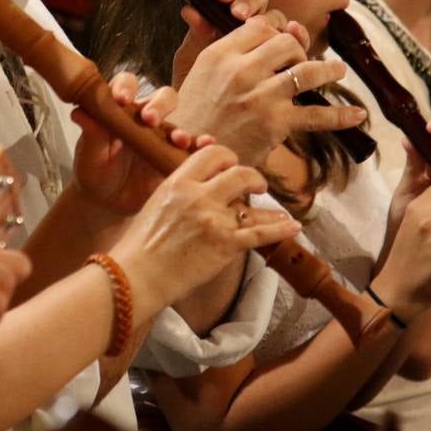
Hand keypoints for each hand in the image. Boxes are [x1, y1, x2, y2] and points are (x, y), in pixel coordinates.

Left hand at [70, 73, 212, 214]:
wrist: (108, 202)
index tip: (122, 99)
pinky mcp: (177, 156)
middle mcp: (145, 118)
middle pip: (162, 97)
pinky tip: (206, 146)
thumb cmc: (94, 171)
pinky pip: (194, 148)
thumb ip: (90, 134)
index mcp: (121, 109)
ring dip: (181, 129)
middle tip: (150, 119)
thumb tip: (80, 113)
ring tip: (179, 140)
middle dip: (159, 105)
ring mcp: (164, 137)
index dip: (126, 87)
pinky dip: (202, 145)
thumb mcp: (89, 154)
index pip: (126, 85)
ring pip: (179, 123)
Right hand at [109, 145, 301, 312]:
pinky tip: (293, 226)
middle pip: (239, 171)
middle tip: (255, 185)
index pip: (213, 153)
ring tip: (278, 210)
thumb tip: (199, 186)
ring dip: (270, 205)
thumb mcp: (156, 204)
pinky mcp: (225, 245)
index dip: (228, 157)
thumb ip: (179, 190)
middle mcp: (198, 195)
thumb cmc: (141, 245)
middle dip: (252, 176)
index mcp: (178, 182)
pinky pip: (261, 233)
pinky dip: (280, 229)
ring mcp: (214, 219)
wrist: (136, 276)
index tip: (232, 166)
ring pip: (253, 201)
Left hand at [171, 0, 298, 85]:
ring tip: (275, 28)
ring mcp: (272, 41)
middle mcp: (250, 23)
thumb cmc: (201, 92)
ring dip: (278, 21)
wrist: (211, 126)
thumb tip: (190, 10)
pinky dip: (303, 40)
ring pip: (281, 20)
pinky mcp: (291, 62)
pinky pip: (301, 46)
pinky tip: (299, 37)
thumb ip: (195, 36)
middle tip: (239, 12)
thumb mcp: (192, 64)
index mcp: (224, 17)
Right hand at [171, 15, 365, 166]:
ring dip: (328, 70)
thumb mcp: (192, 71)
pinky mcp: (275, 123)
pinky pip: (317, 114)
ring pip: (307, 71)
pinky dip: (341, 116)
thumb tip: (207, 11)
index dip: (277, 30)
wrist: (185, 157)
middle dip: (299, 50)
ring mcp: (261, 96)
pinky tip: (358, 115)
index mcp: (220, 54)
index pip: (261, 26)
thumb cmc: (191, 115)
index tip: (283, 41)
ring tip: (337, 71)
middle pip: (287, 43)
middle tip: (303, 62)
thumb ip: (208, 40)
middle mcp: (241, 70)